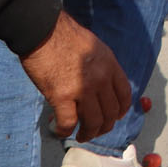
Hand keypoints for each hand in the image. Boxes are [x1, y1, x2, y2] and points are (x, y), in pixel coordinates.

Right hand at [21, 12, 131, 141]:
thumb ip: (101, 67)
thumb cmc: (64, 36)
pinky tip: (60, 131)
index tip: (116, 117)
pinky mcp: (62, 96)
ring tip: (81, 136)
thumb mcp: (94, 48)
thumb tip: (100, 84)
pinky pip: (68, 122)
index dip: (121, 109)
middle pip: (111, 112)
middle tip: (95, 131)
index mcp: (110, 65)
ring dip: (88, 133)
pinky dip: (64, 130)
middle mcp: (101, 79)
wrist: (43, 30)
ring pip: (94, 121)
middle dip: (105, 126)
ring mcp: (83, 88)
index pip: (124, 94)